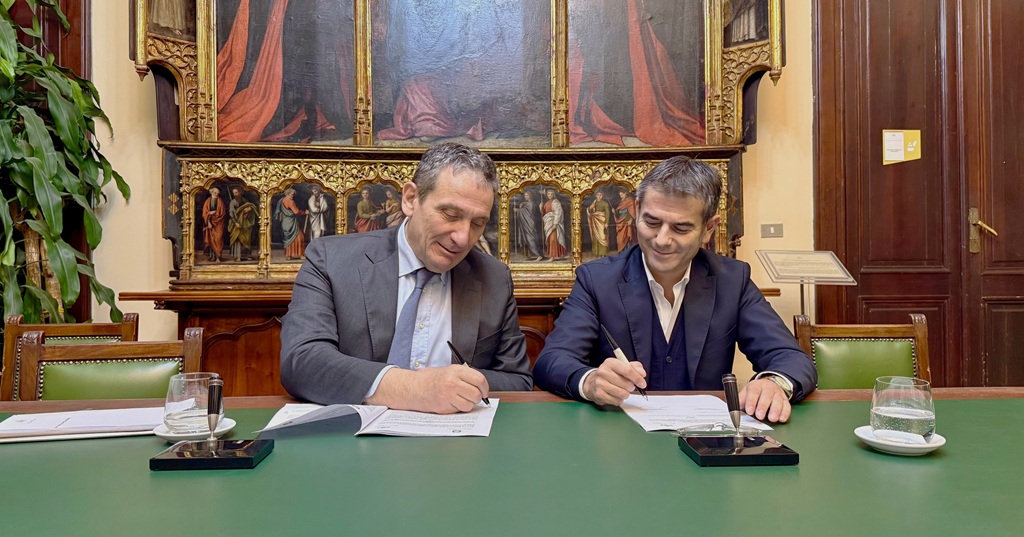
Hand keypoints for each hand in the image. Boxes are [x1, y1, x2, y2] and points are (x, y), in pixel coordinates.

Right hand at [367, 365, 488, 413]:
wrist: (416, 387)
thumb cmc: (434, 379)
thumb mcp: (450, 370)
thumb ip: (465, 376)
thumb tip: (482, 386)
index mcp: (456, 370)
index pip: (479, 379)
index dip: (485, 387)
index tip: (484, 391)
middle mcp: (453, 381)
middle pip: (476, 393)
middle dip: (478, 397)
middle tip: (473, 396)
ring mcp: (448, 394)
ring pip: (470, 404)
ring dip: (469, 404)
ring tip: (461, 399)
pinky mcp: (445, 405)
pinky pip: (461, 409)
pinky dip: (460, 408)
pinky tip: (453, 403)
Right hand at [581, 358, 646, 405]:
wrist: (592, 382)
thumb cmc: (611, 374)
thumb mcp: (622, 366)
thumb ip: (635, 367)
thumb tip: (642, 374)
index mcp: (610, 362)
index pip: (627, 370)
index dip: (637, 378)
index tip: (643, 383)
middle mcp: (603, 372)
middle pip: (626, 384)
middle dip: (631, 387)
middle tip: (629, 386)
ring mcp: (600, 384)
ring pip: (623, 394)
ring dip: (626, 394)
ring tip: (622, 391)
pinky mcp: (599, 395)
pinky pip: (617, 401)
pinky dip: (619, 400)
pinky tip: (615, 395)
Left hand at [738, 378, 790, 422]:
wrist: (769, 385)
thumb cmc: (756, 391)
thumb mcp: (746, 392)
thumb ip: (740, 400)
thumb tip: (734, 409)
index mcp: (756, 385)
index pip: (754, 391)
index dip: (751, 401)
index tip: (749, 411)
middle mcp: (768, 388)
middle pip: (766, 395)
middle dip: (763, 406)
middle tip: (760, 416)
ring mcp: (778, 393)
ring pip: (778, 401)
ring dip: (775, 410)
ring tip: (772, 419)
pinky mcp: (785, 400)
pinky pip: (787, 406)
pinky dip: (785, 413)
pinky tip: (781, 418)